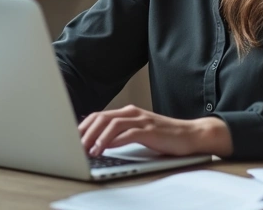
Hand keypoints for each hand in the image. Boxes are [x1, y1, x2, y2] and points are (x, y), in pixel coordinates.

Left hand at [78, 105, 232, 157]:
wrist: (191, 134)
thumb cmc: (165, 136)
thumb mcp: (140, 131)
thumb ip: (122, 132)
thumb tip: (98, 141)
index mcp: (128, 112)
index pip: (99, 115)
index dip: (83, 126)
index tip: (72, 138)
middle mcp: (132, 113)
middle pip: (102, 118)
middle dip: (85, 131)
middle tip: (74, 145)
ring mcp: (141, 120)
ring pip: (111, 124)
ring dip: (97, 137)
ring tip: (88, 150)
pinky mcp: (149, 130)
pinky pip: (127, 133)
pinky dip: (112, 141)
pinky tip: (105, 148)